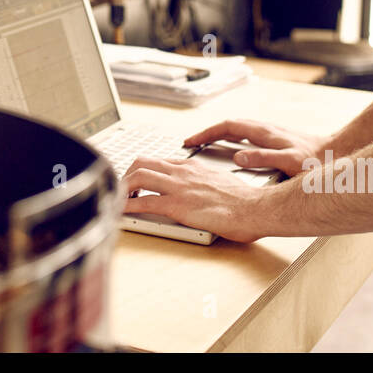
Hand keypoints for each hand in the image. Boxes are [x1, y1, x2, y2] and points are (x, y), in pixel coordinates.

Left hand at [122, 157, 268, 242]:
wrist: (254, 208)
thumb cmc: (244, 200)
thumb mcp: (220, 181)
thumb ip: (204, 182)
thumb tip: (200, 190)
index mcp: (192, 166)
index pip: (159, 161)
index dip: (144, 170)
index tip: (138, 180)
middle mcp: (182, 172)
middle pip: (142, 163)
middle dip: (127, 174)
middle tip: (123, 189)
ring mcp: (178, 188)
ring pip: (138, 177)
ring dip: (123, 188)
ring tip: (118, 199)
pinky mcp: (177, 206)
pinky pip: (144, 203)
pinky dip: (127, 206)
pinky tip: (121, 212)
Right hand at [182, 118, 329, 175]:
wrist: (339, 151)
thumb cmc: (317, 161)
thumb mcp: (289, 162)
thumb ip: (263, 159)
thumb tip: (237, 157)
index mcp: (264, 133)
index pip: (227, 127)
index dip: (206, 134)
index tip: (190, 141)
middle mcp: (265, 129)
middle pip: (229, 125)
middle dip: (208, 133)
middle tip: (192, 143)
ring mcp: (271, 133)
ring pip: (238, 129)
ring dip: (219, 134)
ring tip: (206, 145)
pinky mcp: (277, 139)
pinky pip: (247, 135)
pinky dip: (232, 139)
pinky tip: (234, 149)